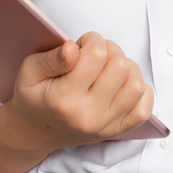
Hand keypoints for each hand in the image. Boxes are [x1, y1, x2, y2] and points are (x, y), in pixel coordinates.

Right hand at [9, 32, 154, 153]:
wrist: (34, 133)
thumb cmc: (33, 97)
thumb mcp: (28, 72)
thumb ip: (51, 58)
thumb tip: (73, 47)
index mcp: (64, 99)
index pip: (96, 55)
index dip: (92, 40)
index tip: (82, 44)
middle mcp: (88, 115)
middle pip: (120, 66)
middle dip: (109, 50)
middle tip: (93, 55)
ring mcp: (105, 125)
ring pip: (136, 85)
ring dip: (126, 68)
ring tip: (107, 67)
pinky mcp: (116, 131)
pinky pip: (143, 109)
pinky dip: (139, 92)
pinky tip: (121, 84)